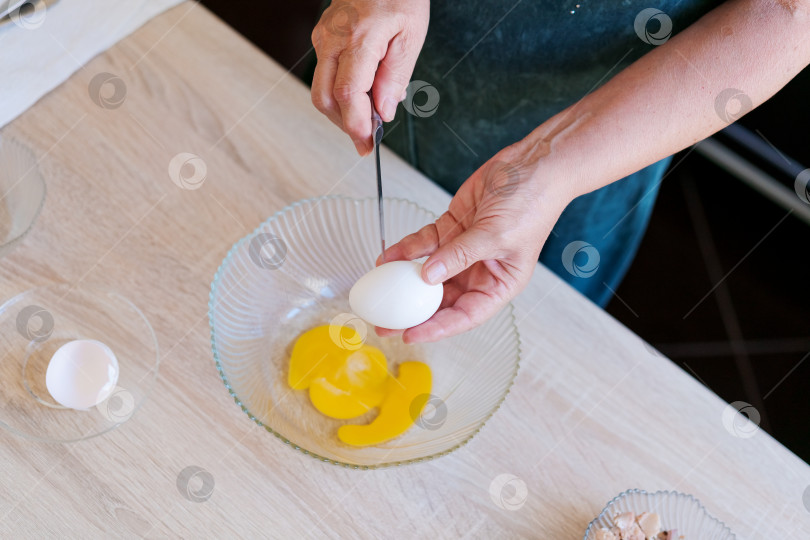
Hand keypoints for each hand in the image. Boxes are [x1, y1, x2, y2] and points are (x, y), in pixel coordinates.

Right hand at [310, 0, 429, 154]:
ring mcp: (322, 39)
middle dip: (345, 125)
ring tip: (368, 120)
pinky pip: (325, 76)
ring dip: (342, 112)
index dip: (357, 125)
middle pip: (325, 99)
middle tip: (367, 141)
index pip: (347, 95)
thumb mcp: (411, 36)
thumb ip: (395, 77)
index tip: (368, 144)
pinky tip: (361, 97)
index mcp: (357, 39)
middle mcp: (332, 40)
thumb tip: (383, 112)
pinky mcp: (322, 39)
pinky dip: (341, 94)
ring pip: (321, 91)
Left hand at [376, 141, 570, 342]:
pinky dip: (406, 250)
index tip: (410, 334)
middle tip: (385, 322)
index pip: (465, 315)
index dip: (437, 328)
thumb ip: (459, 255)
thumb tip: (428, 276)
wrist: (533, 163)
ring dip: (404, 279)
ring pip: (428, 272)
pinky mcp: (452, 228)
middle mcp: (481, 271)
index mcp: (500, 284)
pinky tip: (389, 256)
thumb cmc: (533, 202)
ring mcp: (463, 250)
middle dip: (413, 310)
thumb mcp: (496, 235)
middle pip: (442, 299)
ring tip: (380, 288)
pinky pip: (424, 244)